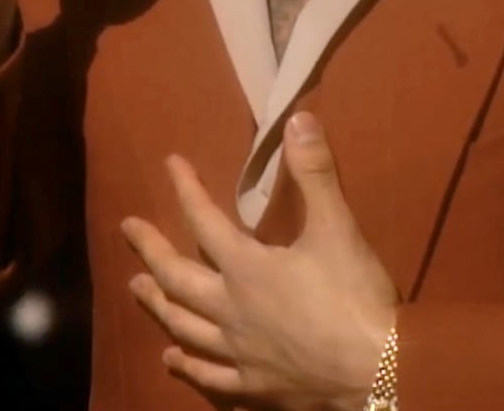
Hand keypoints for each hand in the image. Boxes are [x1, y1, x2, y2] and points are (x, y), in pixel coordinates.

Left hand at [122, 113, 399, 410]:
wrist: (375, 367)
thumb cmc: (354, 295)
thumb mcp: (338, 227)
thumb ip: (316, 173)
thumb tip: (296, 119)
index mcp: (247, 268)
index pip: (205, 221)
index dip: (186, 190)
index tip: (170, 164)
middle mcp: (230, 309)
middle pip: (177, 278)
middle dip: (151, 249)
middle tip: (128, 229)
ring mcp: (237, 351)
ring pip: (184, 327)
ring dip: (157, 305)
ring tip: (137, 288)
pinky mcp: (253, 384)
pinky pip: (210, 376)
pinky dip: (187, 366)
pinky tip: (172, 360)